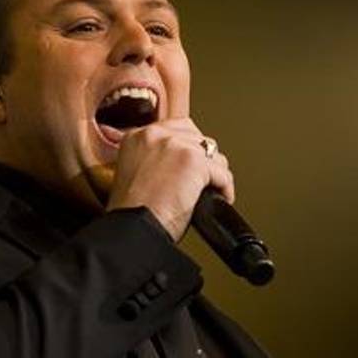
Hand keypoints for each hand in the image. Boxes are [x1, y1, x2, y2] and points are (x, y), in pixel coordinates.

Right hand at [104, 116, 234, 241]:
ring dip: (215, 173)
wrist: (134, 229)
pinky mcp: (193, 161)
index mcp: (137, 137)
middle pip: (197, 136)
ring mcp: (175, 145)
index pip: (175, 129)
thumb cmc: (132, 212)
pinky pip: (222, 173)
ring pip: (212, 153)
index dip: (188, 148)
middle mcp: (154, 135)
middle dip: (203, 159)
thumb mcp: (132, 174)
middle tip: (202, 180)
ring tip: (211, 190)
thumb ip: (151, 160)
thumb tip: (175, 165)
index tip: (191, 165)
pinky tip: (220, 199)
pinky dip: (225, 189)